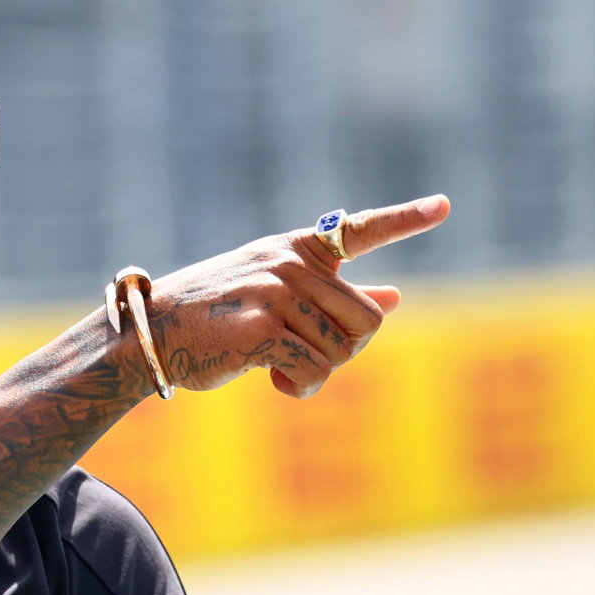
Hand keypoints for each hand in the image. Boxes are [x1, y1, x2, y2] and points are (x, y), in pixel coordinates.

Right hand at [144, 194, 449, 398]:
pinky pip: (315, 372)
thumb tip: (394, 296)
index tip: (444, 206)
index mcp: (295, 249)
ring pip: (342, 351)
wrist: (151, 335)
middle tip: (305, 356)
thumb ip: (333, 295)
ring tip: (276, 368)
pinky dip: (299, 388)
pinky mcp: (263, 330)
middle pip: (367, 319)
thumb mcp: (272, 294)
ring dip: (316, 373)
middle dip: (346, 349)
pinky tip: (272, 382)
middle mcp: (290, 265)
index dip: (405, 219)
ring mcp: (276, 294)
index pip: (359, 230)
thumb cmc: (210, 318)